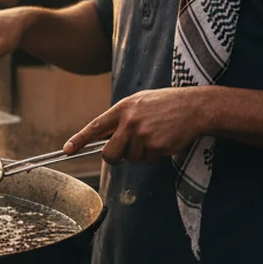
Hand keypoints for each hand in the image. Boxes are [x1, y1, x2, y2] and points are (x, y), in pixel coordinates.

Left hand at [64, 87, 214, 164]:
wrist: (196, 107)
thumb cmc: (166, 104)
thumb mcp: (140, 102)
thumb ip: (121, 117)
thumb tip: (103, 136)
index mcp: (123, 108)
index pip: (95, 127)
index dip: (79, 140)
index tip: (67, 150)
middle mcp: (129, 122)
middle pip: (109, 154)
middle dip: (114, 158)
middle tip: (124, 152)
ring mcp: (143, 136)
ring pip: (130, 159)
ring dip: (140, 154)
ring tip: (154, 137)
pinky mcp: (157, 147)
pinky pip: (148, 161)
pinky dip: (154, 156)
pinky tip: (164, 141)